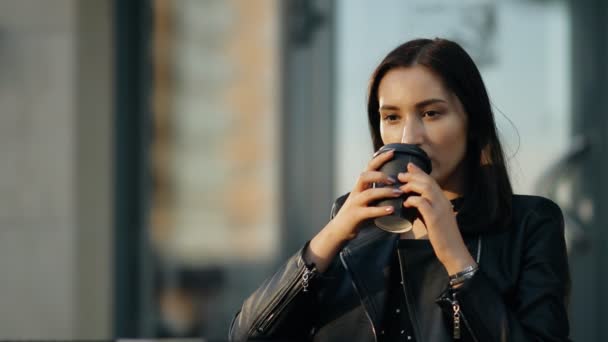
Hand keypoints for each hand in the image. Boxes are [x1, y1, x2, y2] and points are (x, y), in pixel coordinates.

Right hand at [305, 149, 402, 271]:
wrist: (339, 230)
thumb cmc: (356, 216)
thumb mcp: (366, 201)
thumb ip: (377, 194)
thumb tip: (397, 188)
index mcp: (359, 187)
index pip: (369, 168)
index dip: (380, 159)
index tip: (393, 151)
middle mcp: (356, 192)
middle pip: (365, 176)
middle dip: (380, 175)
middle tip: (394, 178)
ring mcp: (355, 204)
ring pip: (369, 193)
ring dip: (384, 192)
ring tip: (398, 193)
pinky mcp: (355, 216)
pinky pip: (369, 211)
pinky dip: (381, 210)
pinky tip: (392, 210)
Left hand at [398, 163, 475, 274]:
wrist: (453, 251)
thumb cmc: (442, 237)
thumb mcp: (433, 218)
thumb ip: (426, 208)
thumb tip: (413, 201)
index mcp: (443, 201)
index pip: (431, 181)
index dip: (420, 172)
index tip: (409, 167)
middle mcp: (443, 201)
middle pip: (428, 181)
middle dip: (413, 176)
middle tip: (400, 175)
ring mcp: (440, 209)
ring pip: (426, 188)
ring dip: (412, 185)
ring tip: (401, 188)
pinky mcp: (435, 218)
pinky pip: (422, 203)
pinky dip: (413, 200)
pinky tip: (406, 203)